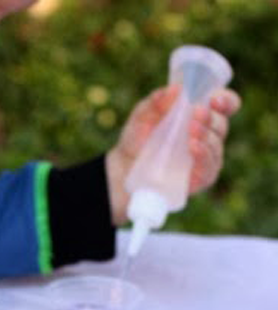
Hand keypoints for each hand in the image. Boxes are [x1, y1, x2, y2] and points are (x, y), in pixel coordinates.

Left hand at [105, 84, 240, 224]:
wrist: (125, 168)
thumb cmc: (137, 138)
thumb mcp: (142, 116)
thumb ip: (156, 102)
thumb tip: (175, 89)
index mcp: (199, 115)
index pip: (225, 105)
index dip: (226, 100)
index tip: (214, 98)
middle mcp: (207, 136)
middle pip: (221, 124)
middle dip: (212, 118)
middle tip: (197, 112)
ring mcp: (205, 158)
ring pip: (217, 146)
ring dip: (207, 136)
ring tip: (191, 131)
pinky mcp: (200, 178)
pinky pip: (209, 169)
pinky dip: (203, 157)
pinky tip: (193, 148)